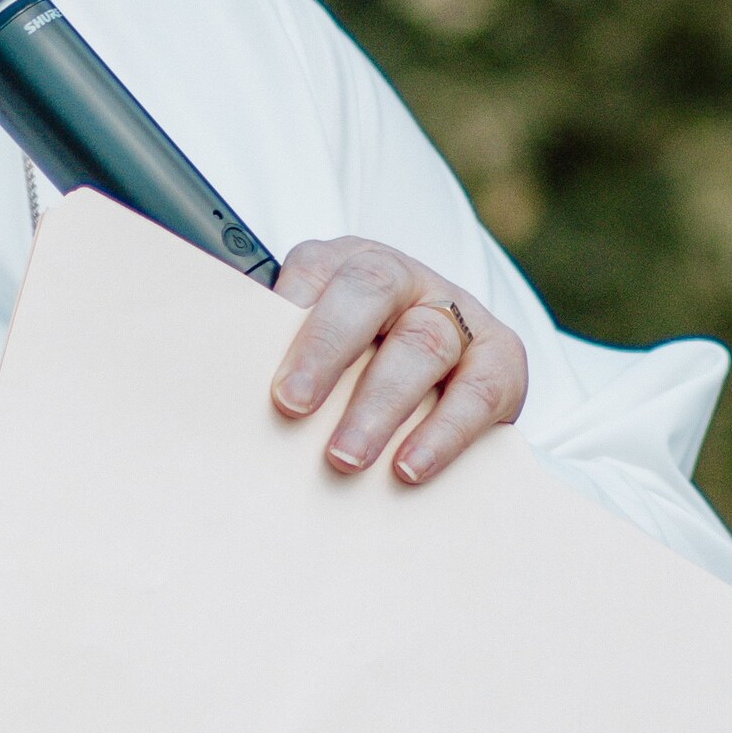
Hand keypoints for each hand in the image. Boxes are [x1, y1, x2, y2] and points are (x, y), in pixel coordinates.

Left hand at [267, 235, 529, 484]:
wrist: (450, 378)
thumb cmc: (358, 367)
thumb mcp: (320, 347)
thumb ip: (284, 355)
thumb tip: (230, 400)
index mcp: (348, 264)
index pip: (316, 270)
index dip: (291, 314)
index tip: (270, 373)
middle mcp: (406, 278)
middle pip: (370, 292)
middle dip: (327, 348)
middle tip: (293, 406)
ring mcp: (458, 311)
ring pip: (421, 345)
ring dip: (379, 406)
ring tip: (345, 457)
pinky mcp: (501, 355)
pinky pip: (478, 391)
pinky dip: (442, 434)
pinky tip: (409, 468)